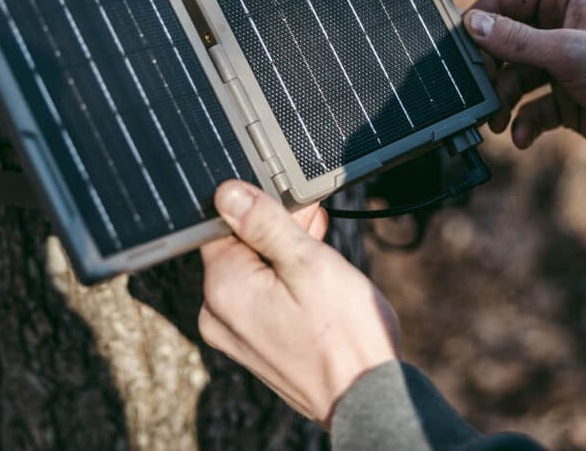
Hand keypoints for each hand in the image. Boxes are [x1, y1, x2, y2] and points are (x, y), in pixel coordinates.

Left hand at [198, 181, 399, 428]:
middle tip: (313, 218)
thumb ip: (264, 222)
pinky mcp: (256, 343)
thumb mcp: (307, 261)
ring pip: (254, 270)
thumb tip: (228, 193)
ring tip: (319, 240)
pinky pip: (261, 295)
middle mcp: (219, 314)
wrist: (366, 394)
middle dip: (275, 227)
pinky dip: (284, 278)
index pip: (222, 224)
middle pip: (239, 247)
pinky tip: (313, 269)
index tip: (292, 203)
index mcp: (223, 289)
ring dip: (284, 251)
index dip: (259, 206)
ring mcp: (236, 333)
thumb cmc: (342, 332)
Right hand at [464, 0, 585, 163]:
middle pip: (501, 43)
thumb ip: (515, 41)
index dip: (478, 24)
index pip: (503, 0)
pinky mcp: (562, 95)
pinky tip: (522, 136)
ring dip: (501, 101)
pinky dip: (522, 121)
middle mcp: (557, 24)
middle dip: (489, 72)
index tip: (458, 51)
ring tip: (495, 122)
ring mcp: (558, 62)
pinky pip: (529, 106)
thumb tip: (472, 25)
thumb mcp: (567, 53)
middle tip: (477, 94)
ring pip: (511, 78)